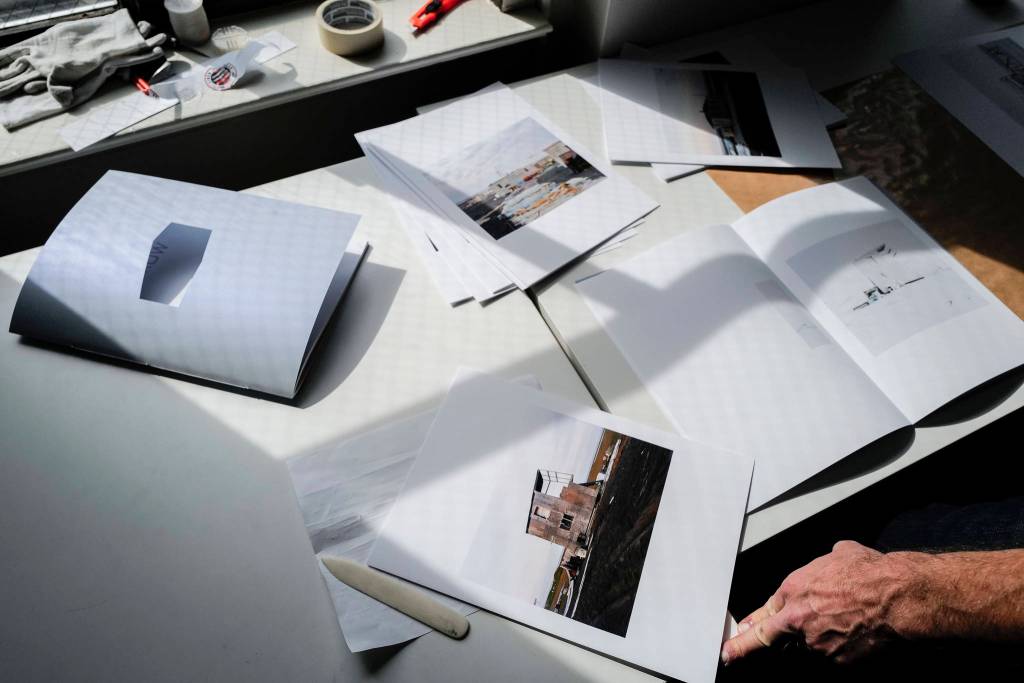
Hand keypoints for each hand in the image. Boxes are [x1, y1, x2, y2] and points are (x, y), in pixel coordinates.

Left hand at [721, 540, 916, 664]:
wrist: (895, 597)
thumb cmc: (870, 572)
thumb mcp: (838, 555)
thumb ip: (823, 567)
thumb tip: (830, 563)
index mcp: (793, 589)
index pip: (763, 612)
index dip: (749, 624)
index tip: (736, 633)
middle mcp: (798, 618)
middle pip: (771, 636)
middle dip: (747, 646)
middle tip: (730, 654)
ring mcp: (815, 642)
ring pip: (806, 646)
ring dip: (815, 639)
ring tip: (839, 624)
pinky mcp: (836, 661)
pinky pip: (832, 655)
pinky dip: (841, 648)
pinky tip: (856, 634)